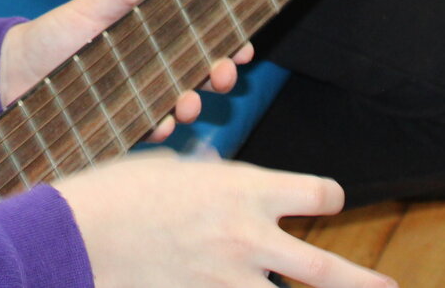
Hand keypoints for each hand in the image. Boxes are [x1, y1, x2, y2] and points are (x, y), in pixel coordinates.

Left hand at [0, 0, 254, 139]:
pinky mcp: (120, 122)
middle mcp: (151, 67)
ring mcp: (138, 96)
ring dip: (191, 104)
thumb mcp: (87, 9)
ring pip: (179, 102)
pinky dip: (159, 128)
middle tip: (223, 73)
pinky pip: (148, 128)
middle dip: (219, 73)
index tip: (244, 44)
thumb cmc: (51, 35)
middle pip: (199, 72)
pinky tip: (160, 125)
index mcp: (150, 34)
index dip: (226, 40)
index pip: (199, 37)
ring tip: (188, 103)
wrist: (12, 75)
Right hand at [54, 152, 392, 287]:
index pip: (316, 195)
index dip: (325, 196)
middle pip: (324, 270)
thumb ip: (212, 181)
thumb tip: (221, 181)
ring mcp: (226, 280)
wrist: (80, 231)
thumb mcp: (176, 168)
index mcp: (244, 190)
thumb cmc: (121, 188)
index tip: (325, 200)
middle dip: (363, 283)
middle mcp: (247, 239)